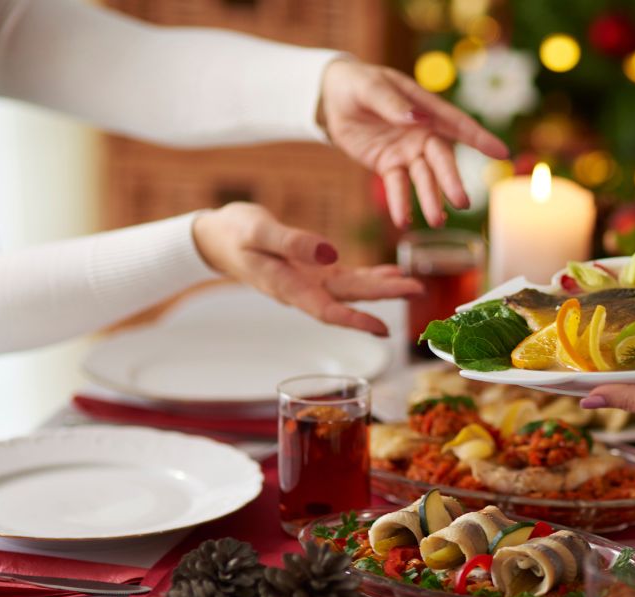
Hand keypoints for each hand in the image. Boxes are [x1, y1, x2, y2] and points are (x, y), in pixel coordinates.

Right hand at [193, 203, 420, 336]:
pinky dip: (370, 276)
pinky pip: (347, 277)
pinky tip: (391, 274)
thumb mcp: (258, 231)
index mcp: (287, 287)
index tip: (384, 328)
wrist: (216, 238)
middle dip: (385, 296)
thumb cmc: (232, 233)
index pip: (327, 310)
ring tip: (414, 285)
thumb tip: (332, 253)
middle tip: (418, 291)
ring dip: (383, 288)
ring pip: (353, 290)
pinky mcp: (313, 271)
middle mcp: (303, 290)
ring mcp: (309, 282)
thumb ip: (293, 243)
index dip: (356, 320)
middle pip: (349, 298)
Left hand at [317, 59, 508, 227]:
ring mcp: (407, 152)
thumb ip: (391, 103)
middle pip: (441, 160)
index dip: (480, 138)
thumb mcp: (368, 88)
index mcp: (424, 108)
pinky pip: (396, 187)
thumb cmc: (356, 84)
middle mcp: (421, 133)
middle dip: (451, 181)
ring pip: (423, 179)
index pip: (457, 124)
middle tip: (462, 202)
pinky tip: (404, 221)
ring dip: (430, 200)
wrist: (331, 98)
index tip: (502, 153)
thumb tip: (416, 119)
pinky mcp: (388, 166)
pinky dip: (400, 204)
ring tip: (436, 222)